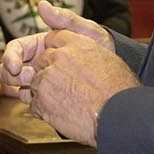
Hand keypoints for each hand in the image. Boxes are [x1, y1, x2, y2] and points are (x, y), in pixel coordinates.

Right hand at [0, 1, 112, 100]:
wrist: (115, 72)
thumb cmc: (100, 47)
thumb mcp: (85, 31)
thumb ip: (64, 19)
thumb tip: (42, 4)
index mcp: (39, 45)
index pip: (14, 49)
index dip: (9, 57)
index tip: (15, 66)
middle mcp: (36, 63)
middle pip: (9, 71)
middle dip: (12, 76)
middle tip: (27, 79)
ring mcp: (41, 81)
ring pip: (17, 88)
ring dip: (20, 90)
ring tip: (36, 91)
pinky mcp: (47, 98)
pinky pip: (33, 103)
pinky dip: (34, 103)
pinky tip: (47, 102)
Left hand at [26, 30, 139, 146]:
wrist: (118, 115)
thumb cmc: (119, 91)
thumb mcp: (107, 58)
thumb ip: (86, 51)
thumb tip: (79, 56)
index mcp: (77, 43)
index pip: (54, 38)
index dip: (56, 52)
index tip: (60, 62)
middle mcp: (59, 57)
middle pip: (41, 60)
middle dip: (48, 73)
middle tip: (66, 87)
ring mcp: (47, 78)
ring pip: (35, 82)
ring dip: (46, 93)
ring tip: (67, 103)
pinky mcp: (41, 100)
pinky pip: (33, 104)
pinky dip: (43, 111)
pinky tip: (62, 114)